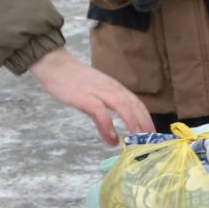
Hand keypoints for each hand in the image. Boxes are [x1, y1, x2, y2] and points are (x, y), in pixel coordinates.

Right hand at [31, 47, 152, 144]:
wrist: (55, 65)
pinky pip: (100, 111)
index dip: (147, 119)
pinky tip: (112, 138)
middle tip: (151, 142)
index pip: (137, 103)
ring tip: (139, 140)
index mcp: (115, 88)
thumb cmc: (74, 80)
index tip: (153, 135)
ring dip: (133, 123)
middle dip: (145, 124)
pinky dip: (108, 125)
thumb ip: (104, 113)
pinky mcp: (84, 97)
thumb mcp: (94, 95)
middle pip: (134, 105)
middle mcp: (111, 88)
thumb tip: (112, 137)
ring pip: (122, 106)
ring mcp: (98, 92)